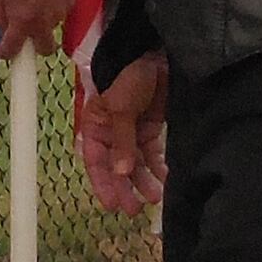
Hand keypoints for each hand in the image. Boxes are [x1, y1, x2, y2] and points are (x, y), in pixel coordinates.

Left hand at [0, 0, 67, 61]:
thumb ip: (1, 14)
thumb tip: (5, 27)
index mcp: (22, 21)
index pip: (13, 49)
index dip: (5, 53)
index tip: (1, 51)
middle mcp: (43, 23)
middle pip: (44, 50)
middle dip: (35, 47)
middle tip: (26, 33)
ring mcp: (60, 14)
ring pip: (51, 28)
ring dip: (43, 23)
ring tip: (36, 0)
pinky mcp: (71, 3)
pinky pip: (60, 13)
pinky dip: (53, 9)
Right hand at [77, 55, 168, 215]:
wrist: (152, 53)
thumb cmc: (127, 76)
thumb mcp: (120, 107)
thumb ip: (122, 140)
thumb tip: (122, 172)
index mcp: (95, 128)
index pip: (95, 162)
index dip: (103, 184)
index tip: (113, 205)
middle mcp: (111, 134)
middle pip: (116, 167)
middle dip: (125, 188)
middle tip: (135, 209)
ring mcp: (132, 132)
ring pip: (136, 164)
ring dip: (144, 181)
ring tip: (155, 198)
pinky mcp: (151, 129)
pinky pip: (153, 154)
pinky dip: (159, 167)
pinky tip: (166, 179)